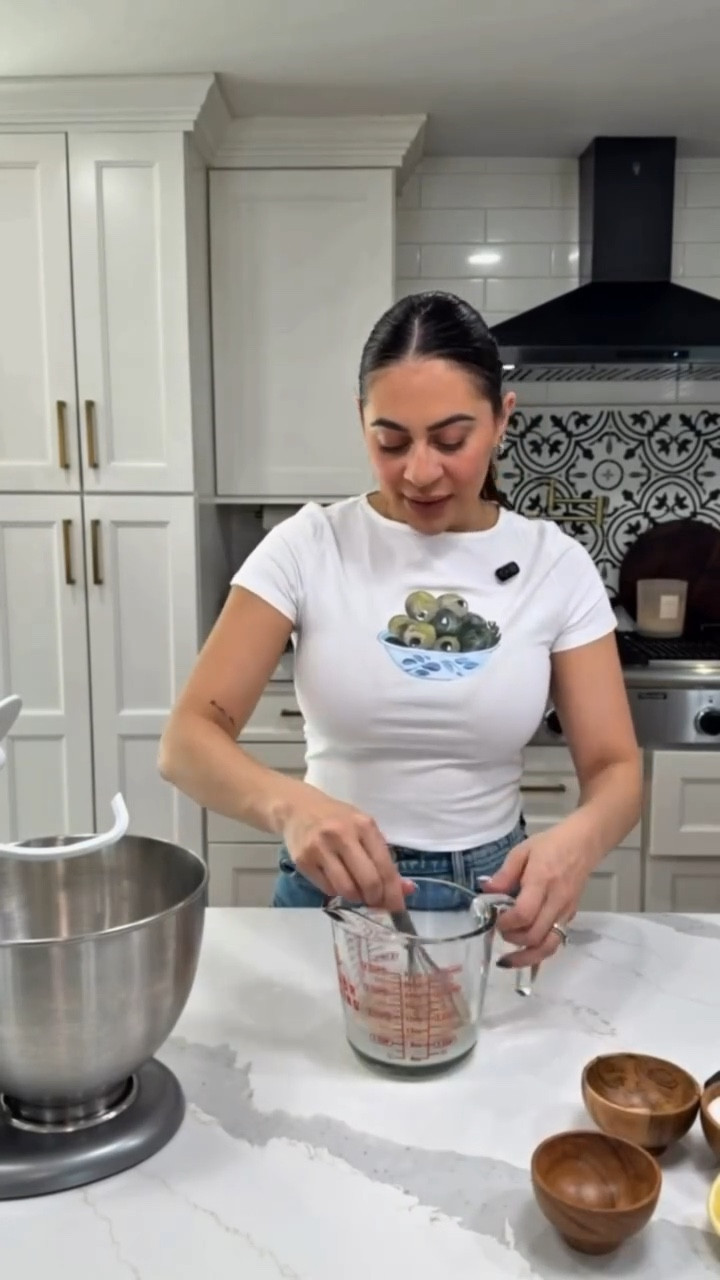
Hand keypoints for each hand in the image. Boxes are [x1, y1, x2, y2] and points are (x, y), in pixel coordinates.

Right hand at [282, 789, 411, 911]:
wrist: (298, 808)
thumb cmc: (337, 819)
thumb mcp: (364, 829)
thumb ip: (384, 858)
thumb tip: (406, 889)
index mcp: (363, 825)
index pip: (385, 866)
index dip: (393, 893)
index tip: (397, 908)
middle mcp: (342, 835)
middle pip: (368, 881)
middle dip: (375, 899)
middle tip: (375, 902)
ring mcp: (320, 848)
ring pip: (346, 889)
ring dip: (356, 898)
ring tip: (356, 891)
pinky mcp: (303, 861)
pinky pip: (327, 889)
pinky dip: (337, 891)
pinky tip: (337, 880)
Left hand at [482, 826, 591, 967]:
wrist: (584, 844)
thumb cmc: (551, 844)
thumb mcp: (522, 851)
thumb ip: (504, 874)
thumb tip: (486, 891)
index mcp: (541, 882)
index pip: (524, 914)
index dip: (506, 923)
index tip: (495, 920)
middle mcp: (556, 901)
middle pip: (535, 935)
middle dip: (513, 940)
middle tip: (500, 931)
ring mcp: (566, 912)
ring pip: (549, 946)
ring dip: (527, 957)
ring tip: (509, 960)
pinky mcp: (571, 917)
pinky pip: (555, 941)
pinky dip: (539, 952)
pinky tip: (525, 954)